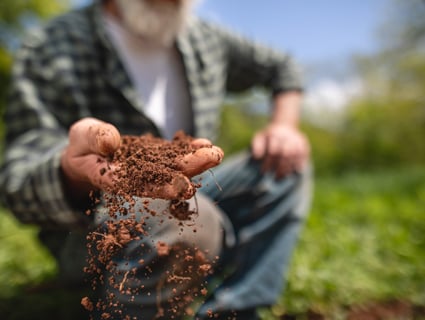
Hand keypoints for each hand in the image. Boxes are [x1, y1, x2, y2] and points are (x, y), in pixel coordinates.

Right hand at [60, 118, 223, 199]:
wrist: (89, 152)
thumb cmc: (81, 146)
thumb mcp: (80, 137)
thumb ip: (93, 138)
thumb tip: (111, 141)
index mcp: (115, 179)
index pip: (139, 186)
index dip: (162, 187)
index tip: (184, 187)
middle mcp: (137, 178)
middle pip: (165, 177)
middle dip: (190, 169)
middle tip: (213, 159)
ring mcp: (149, 168)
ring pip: (174, 167)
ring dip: (197, 161)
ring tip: (216, 152)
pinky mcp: (156, 158)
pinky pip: (174, 155)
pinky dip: (189, 150)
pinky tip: (206, 144)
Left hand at [251, 123, 309, 178]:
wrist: (284, 125)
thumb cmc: (268, 136)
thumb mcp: (259, 137)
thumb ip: (256, 146)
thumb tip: (257, 157)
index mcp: (274, 135)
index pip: (272, 151)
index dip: (268, 163)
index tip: (264, 172)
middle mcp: (286, 136)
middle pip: (285, 154)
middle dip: (280, 167)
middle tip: (275, 177)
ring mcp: (296, 139)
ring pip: (295, 155)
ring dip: (289, 167)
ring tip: (283, 176)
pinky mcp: (303, 142)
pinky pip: (304, 154)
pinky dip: (300, 163)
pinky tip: (296, 171)